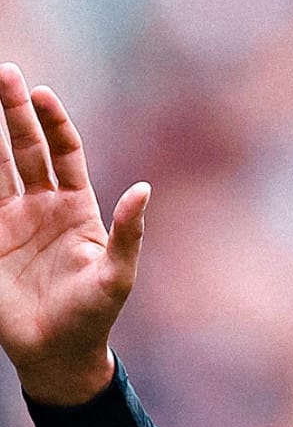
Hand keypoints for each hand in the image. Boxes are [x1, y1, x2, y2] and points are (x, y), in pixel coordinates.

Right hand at [0, 62, 149, 403]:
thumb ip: (129, 232)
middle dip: (14, 111)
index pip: (65, 152)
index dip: (53, 122)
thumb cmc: (94, 315)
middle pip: (25, 148)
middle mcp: (42, 206)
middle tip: (5, 72)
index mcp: (77, 207)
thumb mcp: (118, 275)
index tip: (41, 93)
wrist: (58, 353)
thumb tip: (144, 188)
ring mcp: (10, 222)